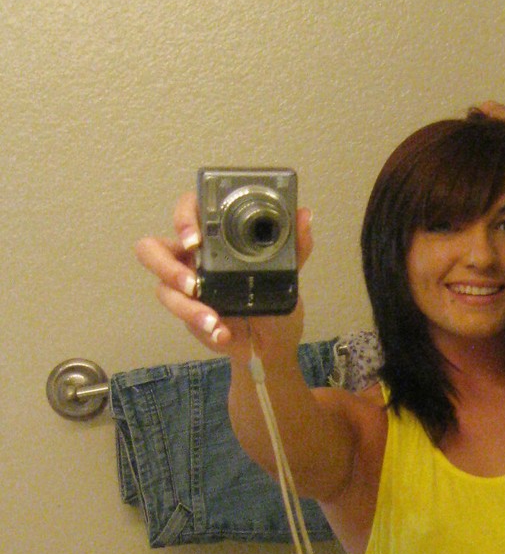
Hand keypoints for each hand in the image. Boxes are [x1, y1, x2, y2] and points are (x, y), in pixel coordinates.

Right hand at [134, 191, 312, 364]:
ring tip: (213, 320)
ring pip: (162, 288)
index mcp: (212, 237)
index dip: (182, 218)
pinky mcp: (187, 314)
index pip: (186, 212)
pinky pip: (183, 318)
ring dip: (185, 306)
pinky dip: (203, 326)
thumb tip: (305, 215)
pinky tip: (223, 334)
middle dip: (163, 264)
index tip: (194, 238)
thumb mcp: (288, 274)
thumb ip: (295, 247)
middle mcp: (191, 258)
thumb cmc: (274, 298)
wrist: (274, 341)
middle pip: (150, 249)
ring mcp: (185, 287)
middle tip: (191, 282)